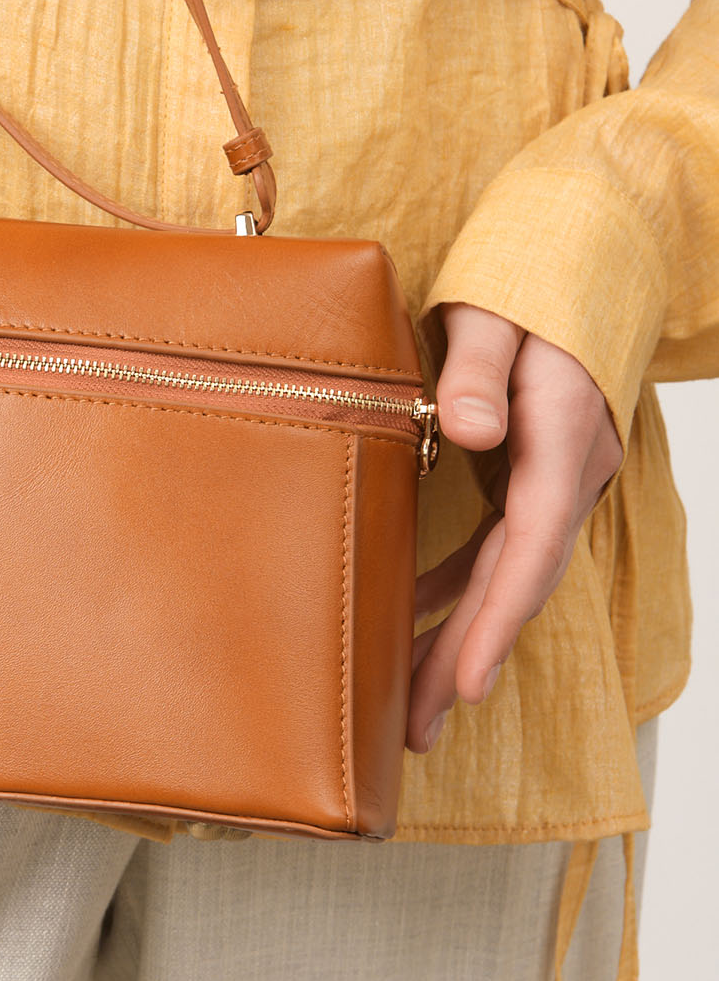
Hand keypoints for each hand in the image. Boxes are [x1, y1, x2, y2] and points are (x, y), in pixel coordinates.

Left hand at [408, 304, 621, 753]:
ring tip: (405, 706)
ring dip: (456, 634)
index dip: (497, 618)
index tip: (468, 681)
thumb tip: (467, 430)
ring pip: (505, 572)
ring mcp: (554, 474)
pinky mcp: (531, 472)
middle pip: (516, 578)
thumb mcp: (494, 314)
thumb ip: (476, 368)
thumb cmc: (525, 278)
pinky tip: (405, 618)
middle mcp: (569, 468)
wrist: (574, 252)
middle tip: (416, 729)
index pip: (533, 544)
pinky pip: (494, 544)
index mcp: (562, 434)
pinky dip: (452, 584)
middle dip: (467, 656)